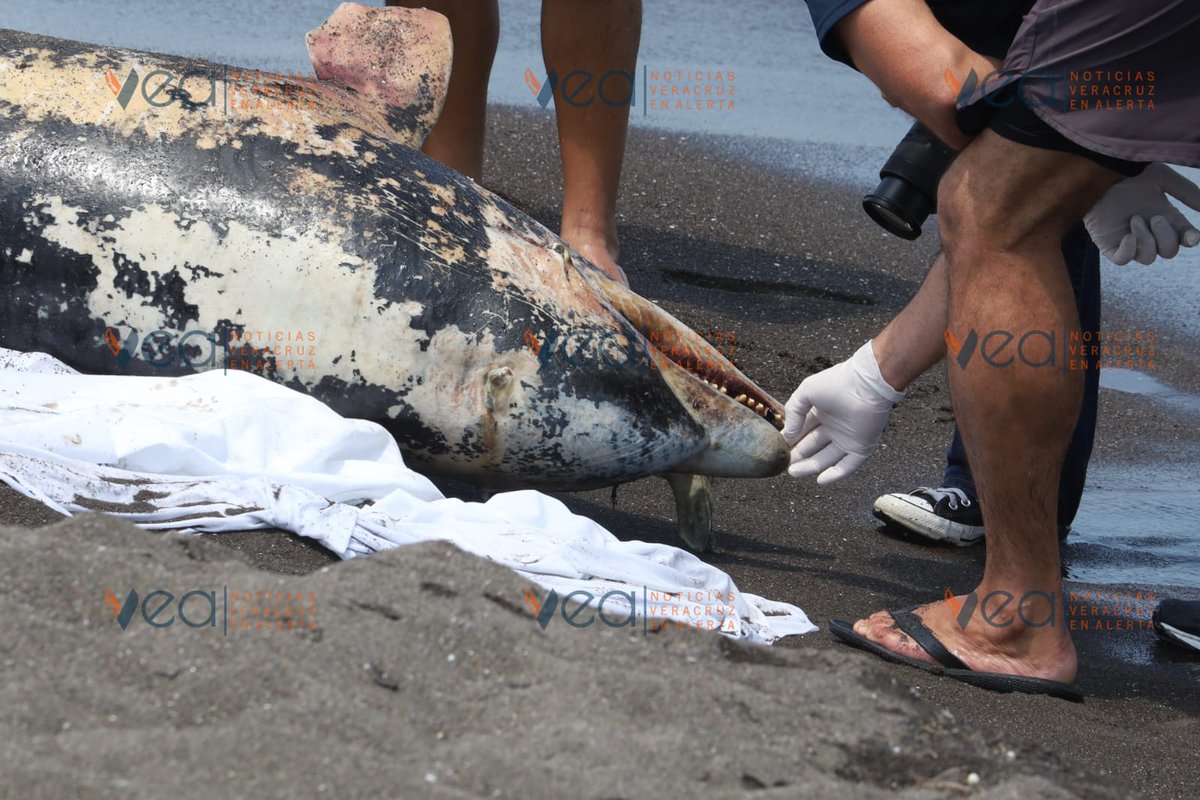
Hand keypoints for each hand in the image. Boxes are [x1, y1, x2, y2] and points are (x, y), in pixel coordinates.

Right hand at [783, 341, 904, 484]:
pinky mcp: (862, 447)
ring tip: (793, 472)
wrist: (867, 385)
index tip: (778, 448)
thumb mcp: (806, 392)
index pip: (803, 430)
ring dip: (810, 466)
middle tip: (784, 463)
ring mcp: (848, 438)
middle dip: (798, 456)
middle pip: (813, 446)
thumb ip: (793, 411)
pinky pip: (848, 465)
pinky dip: (835, 474)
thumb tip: (788, 434)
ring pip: (826, 458)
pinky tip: (820, 480)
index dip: (791, 440)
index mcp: (822, 412)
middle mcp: (834, 426)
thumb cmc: (838, 382)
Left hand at [1084, 164, 1199, 264]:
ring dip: (1146, 240)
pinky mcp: (1109, 245)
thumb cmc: (1128, 173)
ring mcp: (1130, 240)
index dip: (1190, 239)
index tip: (1191, 235)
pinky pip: (1123, 260)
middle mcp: (1150, 232)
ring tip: (1135, 219)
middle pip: (1169, 251)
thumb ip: (1186, 192)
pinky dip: (1129, 251)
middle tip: (1155, 217)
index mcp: (1166, 218)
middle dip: (1166, 237)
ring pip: (1148, 258)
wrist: (1099, 174)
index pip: (1184, 238)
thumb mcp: (1162, 178)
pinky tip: (1129, 236)